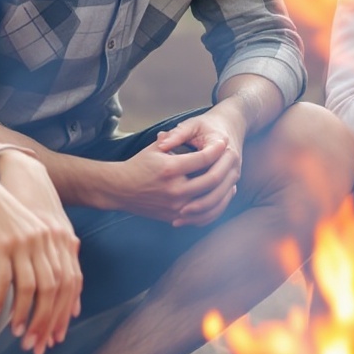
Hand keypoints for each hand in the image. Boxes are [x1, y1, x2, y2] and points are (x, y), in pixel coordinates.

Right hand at [0, 153, 82, 349]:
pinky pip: (4, 278)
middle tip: (35, 345)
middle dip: (45, 322)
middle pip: (53, 290)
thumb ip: (42, 254)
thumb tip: (50, 287)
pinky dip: (1, 298)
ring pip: (31, 288)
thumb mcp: (27, 232)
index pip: (68, 283)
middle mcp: (43, 241)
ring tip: (17, 335)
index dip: (63, 314)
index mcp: (54, 240)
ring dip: (24, 316)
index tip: (55, 337)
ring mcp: (22, 242)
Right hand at [105, 109, 245, 227]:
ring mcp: (175, 206)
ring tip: (232, 180)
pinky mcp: (174, 217)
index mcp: (170, 168)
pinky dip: (216, 208)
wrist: (120, 189)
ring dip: (225, 190)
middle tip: (234, 157)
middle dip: (226, 167)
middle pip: (212, 179)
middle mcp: (174, 189)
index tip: (224, 142)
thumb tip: (198, 136)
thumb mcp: (156, 149)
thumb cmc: (139, 165)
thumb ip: (177, 141)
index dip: (217, 149)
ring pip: (211, 201)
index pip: (203, 158)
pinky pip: (202, 216)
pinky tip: (222, 197)